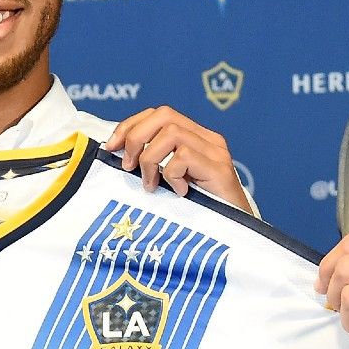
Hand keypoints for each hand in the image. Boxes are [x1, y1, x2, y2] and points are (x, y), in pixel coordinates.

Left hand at [104, 106, 249, 210]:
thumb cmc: (199, 212)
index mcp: (196, 138)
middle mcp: (208, 140)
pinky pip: (183, 157)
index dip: (130, 125)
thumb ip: (154, 164)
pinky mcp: (220, 169)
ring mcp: (216, 153)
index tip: (111, 147)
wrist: (236, 234)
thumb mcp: (170, 182)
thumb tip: (117, 155)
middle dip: (135, 136)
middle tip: (127, 166)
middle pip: (164, 114)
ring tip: (151, 184)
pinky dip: (171, 174)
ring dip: (150, 159)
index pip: (158, 114)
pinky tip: (178, 192)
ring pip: (171, 133)